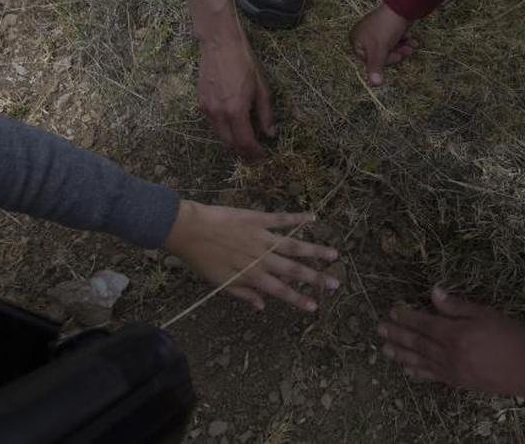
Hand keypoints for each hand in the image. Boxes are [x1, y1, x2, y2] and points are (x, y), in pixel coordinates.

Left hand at [164, 200, 339, 311]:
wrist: (188, 229)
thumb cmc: (200, 258)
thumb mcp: (219, 283)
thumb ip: (243, 294)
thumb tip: (261, 307)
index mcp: (252, 275)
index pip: (281, 291)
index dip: (299, 299)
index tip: (315, 307)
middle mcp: (262, 257)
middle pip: (294, 270)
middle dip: (316, 278)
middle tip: (336, 283)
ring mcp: (262, 237)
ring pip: (294, 245)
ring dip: (315, 250)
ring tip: (334, 254)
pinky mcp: (258, 218)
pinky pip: (282, 219)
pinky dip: (298, 218)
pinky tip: (313, 217)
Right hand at [198, 35, 274, 158]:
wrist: (220, 45)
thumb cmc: (244, 63)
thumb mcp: (262, 89)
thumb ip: (266, 114)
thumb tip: (270, 134)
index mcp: (235, 110)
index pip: (245, 142)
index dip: (255, 152)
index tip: (263, 155)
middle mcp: (218, 114)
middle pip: (230, 143)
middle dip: (244, 151)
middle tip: (255, 152)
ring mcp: (207, 109)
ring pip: (220, 135)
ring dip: (233, 141)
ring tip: (246, 139)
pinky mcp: (200, 103)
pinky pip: (213, 124)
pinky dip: (224, 129)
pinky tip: (234, 123)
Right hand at [350, 1, 417, 85]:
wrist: (402, 5)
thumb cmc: (386, 28)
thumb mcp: (379, 50)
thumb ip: (375, 68)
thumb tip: (374, 85)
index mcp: (356, 40)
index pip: (369, 60)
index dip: (384, 61)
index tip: (396, 56)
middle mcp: (363, 35)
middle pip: (380, 54)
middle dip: (396, 54)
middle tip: (407, 51)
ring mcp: (375, 30)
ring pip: (389, 47)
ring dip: (402, 48)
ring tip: (412, 45)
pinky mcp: (386, 26)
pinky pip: (393, 39)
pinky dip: (403, 41)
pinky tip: (412, 40)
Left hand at [378, 288, 524, 404]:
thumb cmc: (510, 337)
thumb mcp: (486, 314)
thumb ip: (458, 306)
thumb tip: (435, 292)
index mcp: (455, 334)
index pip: (424, 324)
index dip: (406, 317)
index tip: (392, 310)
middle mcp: (449, 354)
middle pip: (417, 343)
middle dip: (397, 335)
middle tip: (379, 329)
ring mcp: (452, 371)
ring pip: (420, 361)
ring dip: (401, 354)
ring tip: (385, 349)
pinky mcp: (458, 382)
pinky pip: (432, 376)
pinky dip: (418, 372)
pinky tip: (408, 369)